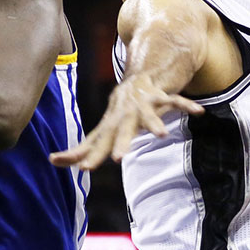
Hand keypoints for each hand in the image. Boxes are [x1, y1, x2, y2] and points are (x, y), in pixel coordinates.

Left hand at [51, 74, 203, 169]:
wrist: (139, 80)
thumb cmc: (117, 115)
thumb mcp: (101, 132)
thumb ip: (80, 149)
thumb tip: (51, 161)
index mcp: (111, 126)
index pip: (98, 143)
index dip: (91, 156)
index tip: (83, 169)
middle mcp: (125, 116)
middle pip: (122, 132)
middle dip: (121, 144)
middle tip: (118, 159)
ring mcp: (143, 106)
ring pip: (148, 116)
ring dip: (154, 124)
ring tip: (162, 134)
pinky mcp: (161, 98)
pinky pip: (175, 101)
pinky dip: (185, 106)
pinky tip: (198, 112)